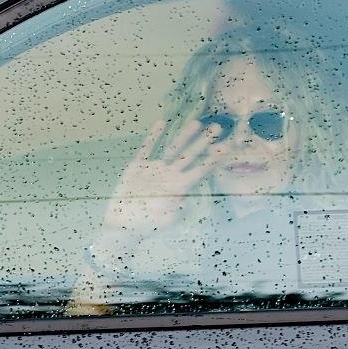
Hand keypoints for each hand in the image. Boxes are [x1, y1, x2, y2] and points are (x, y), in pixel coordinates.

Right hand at [102, 119, 225, 237]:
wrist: (121, 225)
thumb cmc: (144, 226)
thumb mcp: (164, 220)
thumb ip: (176, 208)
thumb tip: (186, 198)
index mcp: (179, 188)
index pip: (200, 170)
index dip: (213, 159)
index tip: (226, 147)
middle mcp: (170, 176)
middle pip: (190, 155)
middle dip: (203, 142)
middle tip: (217, 128)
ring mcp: (155, 170)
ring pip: (172, 148)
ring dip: (184, 136)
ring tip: (196, 123)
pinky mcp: (138, 167)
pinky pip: (147, 148)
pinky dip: (154, 136)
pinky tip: (161, 123)